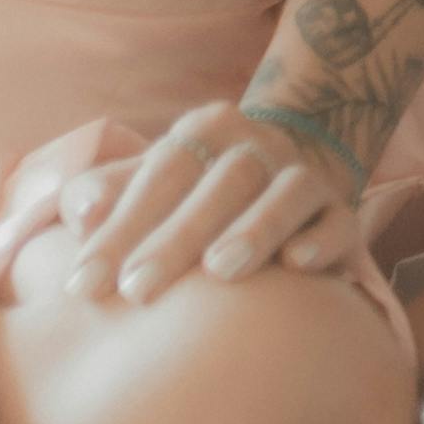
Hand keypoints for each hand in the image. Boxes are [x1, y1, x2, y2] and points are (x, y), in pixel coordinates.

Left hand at [26, 96, 373, 304]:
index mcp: (204, 132)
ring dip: (255, 227)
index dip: (119, 228)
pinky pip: (341, 220)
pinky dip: (322, 240)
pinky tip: (299, 264)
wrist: (289, 181)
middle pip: (223, 180)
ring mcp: (305, 177)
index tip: (82, 286)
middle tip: (137, 291)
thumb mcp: (149, 183)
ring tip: (219, 271)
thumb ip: (107, 193)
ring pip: (288, 191)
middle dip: (177, 236)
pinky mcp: (343, 214)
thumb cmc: (194, 197)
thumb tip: (80, 210)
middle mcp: (258, 146)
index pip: (159, 173)